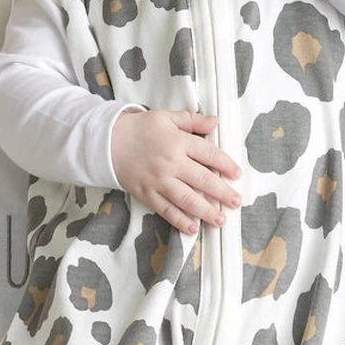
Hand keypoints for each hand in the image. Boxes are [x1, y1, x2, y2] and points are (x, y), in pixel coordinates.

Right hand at [112, 109, 241, 234]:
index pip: (209, 155)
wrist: (107, 141)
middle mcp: (171, 163)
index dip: (226, 164)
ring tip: (220, 220)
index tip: (236, 174)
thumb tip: (215, 122)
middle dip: (222, 193)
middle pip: (203, 180)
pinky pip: (166, 210)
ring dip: (206, 211)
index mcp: (178, 142)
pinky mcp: (147, 194)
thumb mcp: (167, 117)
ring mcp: (159, 181)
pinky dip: (179, 220)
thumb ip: (193, 120)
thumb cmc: (140, 128)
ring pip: (187, 199)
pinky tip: (193, 228)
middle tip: (236, 202)